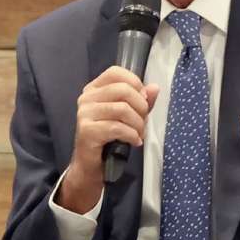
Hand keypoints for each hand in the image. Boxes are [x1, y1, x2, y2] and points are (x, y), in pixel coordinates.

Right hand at [57, 66, 159, 211]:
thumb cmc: (109, 139)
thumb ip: (141, 101)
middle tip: (143, 122)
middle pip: (123, 90)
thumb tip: (154, 88)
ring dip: (138, 124)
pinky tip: (134, 142)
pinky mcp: (87, 131)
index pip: (115, 72)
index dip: (134, 83)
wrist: (91, 166)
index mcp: (94, 90)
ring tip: (139, 134)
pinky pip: (117, 127)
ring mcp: (84, 114)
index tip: (142, 100)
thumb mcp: (128, 117)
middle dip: (141, 107)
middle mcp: (86, 98)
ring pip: (122, 109)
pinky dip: (132, 135)